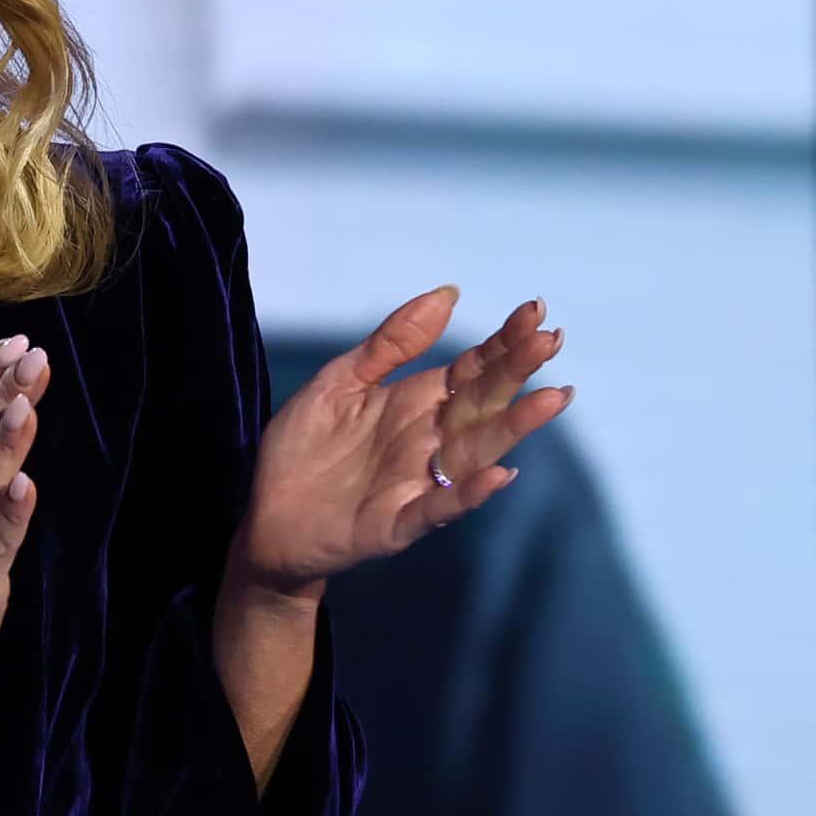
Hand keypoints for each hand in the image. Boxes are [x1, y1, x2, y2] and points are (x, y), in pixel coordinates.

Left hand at [232, 288, 570, 591]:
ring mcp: (417, 483)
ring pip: (474, 453)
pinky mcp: (395, 523)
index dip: (502, 343)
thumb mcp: (340, 381)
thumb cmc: (304, 448)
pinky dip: (467, 493)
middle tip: (551, 340)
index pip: (471, 369)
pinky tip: (498, 474)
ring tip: (551, 398)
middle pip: (481, 404)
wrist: (263, 517)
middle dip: (516, 373)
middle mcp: (428, 441)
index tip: (534, 311)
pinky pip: (438, 507)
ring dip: (512, 428)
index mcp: (416, 404)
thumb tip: (447, 293)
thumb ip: (391, 343)